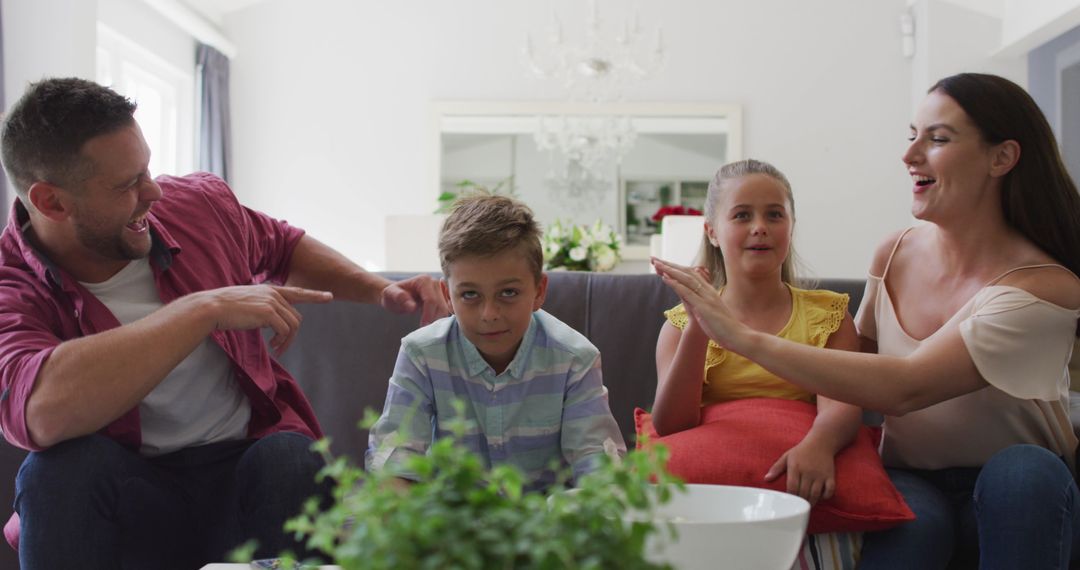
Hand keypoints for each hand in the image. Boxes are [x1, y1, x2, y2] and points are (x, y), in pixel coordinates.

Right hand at [192, 284, 331, 354]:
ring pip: (293, 325)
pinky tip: (273, 345)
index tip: (329, 296)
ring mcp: (272, 302)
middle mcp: (274, 293)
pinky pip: (285, 330)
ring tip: (277, 349)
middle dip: (292, 335)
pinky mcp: (268, 312)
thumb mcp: (249, 304)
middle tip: (280, 348)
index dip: (314, 295)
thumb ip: (264, 308)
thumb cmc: (226, 309)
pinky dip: (282, 340)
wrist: (212, 307)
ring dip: (287, 341)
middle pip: (296, 317)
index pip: (297, 292)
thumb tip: (273, 323)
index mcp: (270, 290)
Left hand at [381, 274, 449, 325]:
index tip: (423, 326)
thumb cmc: (392, 294)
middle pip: (440, 305)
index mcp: (423, 280)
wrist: (396, 295)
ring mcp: (440, 290)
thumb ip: (400, 298)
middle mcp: (435, 283)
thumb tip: (412, 307)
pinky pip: (445, 310)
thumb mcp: (390, 294)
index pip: (431, 300)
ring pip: (445, 309)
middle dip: (433, 319)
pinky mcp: (442, 298)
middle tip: (425, 330)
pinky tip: (431, 324)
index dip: (428, 314)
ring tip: (427, 328)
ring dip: (437, 320)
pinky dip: (439, 318)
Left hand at [652, 257, 745, 348]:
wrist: (738, 337)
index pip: (690, 275)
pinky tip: (664, 277)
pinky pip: (686, 291)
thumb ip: (701, 305)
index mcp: (709, 292)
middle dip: (669, 265)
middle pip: (686, 273)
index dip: (676, 269)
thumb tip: (693, 303)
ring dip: (669, 270)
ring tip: (656, 263)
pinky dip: (674, 283)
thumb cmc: (725, 329)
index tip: (662, 264)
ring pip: (685, 278)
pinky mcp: (703, 306)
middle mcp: (707, 291)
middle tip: (654, 258)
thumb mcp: (710, 313)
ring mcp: (706, 298)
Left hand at [763, 439, 835, 504]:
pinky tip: (820, 497)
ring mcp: (820, 474)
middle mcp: (808, 472)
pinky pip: (829, 490)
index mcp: (796, 467)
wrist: (821, 443)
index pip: (792, 487)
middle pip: (803, 492)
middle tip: (797, 506)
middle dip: (800, 502)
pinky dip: (825, 497)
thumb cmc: (802, 451)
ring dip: (811, 502)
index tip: (789, 501)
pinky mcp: (830, 476)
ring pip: (815, 494)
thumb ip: (776, 468)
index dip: (790, 496)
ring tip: (807, 505)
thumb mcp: (787, 456)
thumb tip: (766, 479)